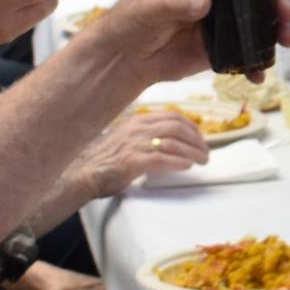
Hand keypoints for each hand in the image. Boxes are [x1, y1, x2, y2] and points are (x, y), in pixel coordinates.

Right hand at [71, 107, 211, 198]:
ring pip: (173, 142)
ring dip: (193, 152)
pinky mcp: (133, 161)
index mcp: (137, 120)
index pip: (172, 116)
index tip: (200, 137)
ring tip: (202, 160)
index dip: (191, 126)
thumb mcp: (127, 137)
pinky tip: (187, 166)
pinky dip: (178, 161)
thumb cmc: (106, 159)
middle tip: (205, 152)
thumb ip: (147, 134)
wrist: (84, 173)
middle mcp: (138, 128)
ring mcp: (135, 144)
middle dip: (196, 139)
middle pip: (177, 127)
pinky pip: (162, 158)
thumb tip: (172, 140)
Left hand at [76, 0, 289, 92]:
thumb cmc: (132, 21)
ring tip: (286, 42)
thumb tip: (203, 3)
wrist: (124, 58)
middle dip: (278, 3)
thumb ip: (176, 2)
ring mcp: (221, 24)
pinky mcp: (220, 50)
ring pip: (258, 24)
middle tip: (287, 17)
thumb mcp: (150, 6)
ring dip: (276, 31)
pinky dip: (255, 64)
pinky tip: (259, 74)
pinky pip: (245, 55)